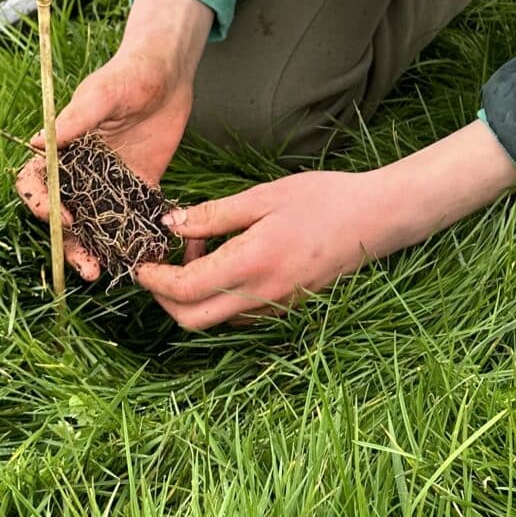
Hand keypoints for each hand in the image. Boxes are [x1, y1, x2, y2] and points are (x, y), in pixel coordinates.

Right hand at [14, 0, 210, 278]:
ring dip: (96, 249)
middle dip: (70, 243)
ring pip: (95, 224)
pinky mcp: (139, 186)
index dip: (41, 205)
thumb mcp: (101, 94)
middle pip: (64, 215)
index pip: (36, 183)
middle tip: (86, 266)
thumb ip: (74, 119)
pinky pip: (133, 218)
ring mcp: (109, 182)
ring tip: (105, 271)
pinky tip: (141, 257)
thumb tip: (37, 142)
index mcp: (61, 149)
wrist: (168, 73)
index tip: (61, 216)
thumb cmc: (128, 75)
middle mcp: (80, 171)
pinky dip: (134, 238)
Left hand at [136, 118, 515, 331]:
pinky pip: (238, 312)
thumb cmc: (322, 198)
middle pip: (192, 319)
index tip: (139, 262)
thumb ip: (214, 214)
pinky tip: (228, 256)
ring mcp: (275, 306)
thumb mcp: (263, 196)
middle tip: (160, 263)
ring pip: (215, 318)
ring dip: (194, 293)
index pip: (183, 290)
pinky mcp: (286, 305)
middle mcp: (260, 295)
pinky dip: (220, 293)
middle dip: (165, 298)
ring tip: (203, 245)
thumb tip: (170, 223)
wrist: (376, 219)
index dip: (153, 279)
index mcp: (250, 264)